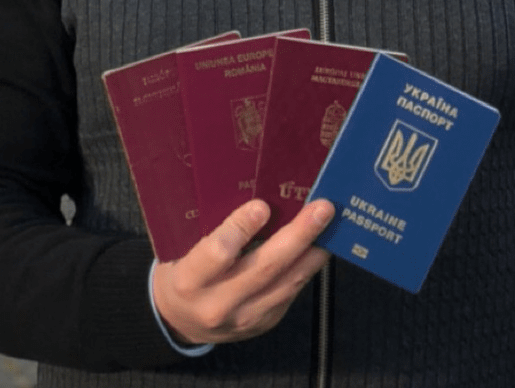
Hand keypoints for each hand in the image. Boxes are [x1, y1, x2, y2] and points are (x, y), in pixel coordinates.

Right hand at [152, 198, 333, 345]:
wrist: (182, 321)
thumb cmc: (186, 269)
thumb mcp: (183, 246)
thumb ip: (212, 226)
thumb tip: (256, 192)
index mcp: (190, 279)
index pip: (217, 253)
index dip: (240, 229)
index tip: (261, 206)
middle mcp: (218, 304)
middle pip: (264, 268)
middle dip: (298, 235)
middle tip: (322, 208)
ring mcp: (245, 318)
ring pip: (287, 282)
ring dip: (314, 251)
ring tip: (332, 224)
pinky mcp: (265, 322)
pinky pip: (292, 291)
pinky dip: (308, 266)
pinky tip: (321, 245)